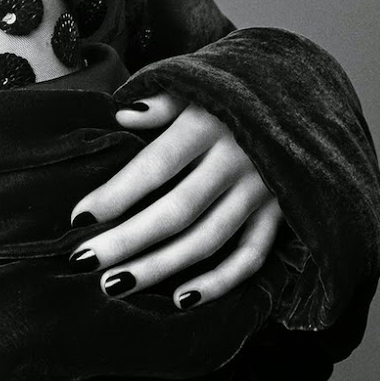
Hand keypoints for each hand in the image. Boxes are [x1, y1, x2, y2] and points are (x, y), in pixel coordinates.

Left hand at [67, 92, 282, 308]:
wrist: (301, 95)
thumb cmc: (231, 90)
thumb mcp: (197, 81)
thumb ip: (161, 101)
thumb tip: (121, 115)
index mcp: (210, 122)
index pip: (156, 165)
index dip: (117, 193)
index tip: (78, 216)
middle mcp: (238, 160)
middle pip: (177, 211)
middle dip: (127, 240)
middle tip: (84, 261)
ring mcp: (263, 191)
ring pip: (208, 240)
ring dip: (161, 267)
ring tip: (115, 284)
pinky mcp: (282, 213)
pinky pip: (251, 257)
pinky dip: (219, 282)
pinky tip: (180, 298)